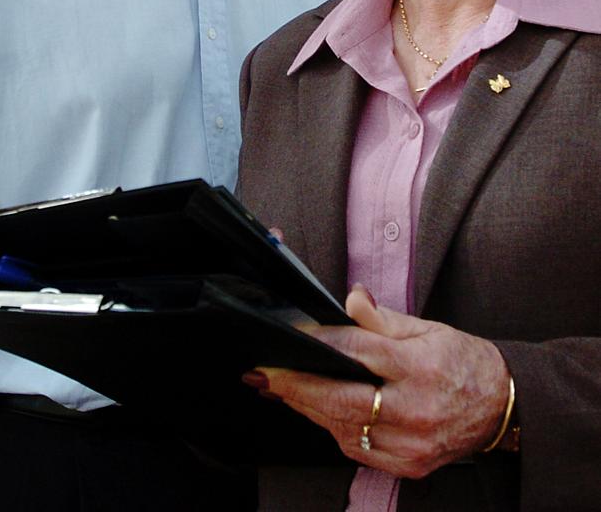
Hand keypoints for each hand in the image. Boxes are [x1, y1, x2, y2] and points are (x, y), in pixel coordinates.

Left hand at [247, 287, 509, 478]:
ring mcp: (412, 444)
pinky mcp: (409, 466)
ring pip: (345, 427)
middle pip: (342, 399)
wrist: (500, 406)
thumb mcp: (427, 328)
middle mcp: (415, 410)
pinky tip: (320, 411)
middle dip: (296, 386)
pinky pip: (358, 449)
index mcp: (420, 367)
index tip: (292, 336)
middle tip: (264, 373)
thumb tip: (351, 299)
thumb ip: (383, 318)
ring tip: (282, 389)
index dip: (320, 342)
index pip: (358, 352)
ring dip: (309, 408)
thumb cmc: (461, 361)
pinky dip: (334, 428)